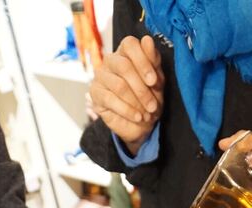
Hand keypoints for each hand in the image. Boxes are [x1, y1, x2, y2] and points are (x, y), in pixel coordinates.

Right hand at [90, 35, 163, 154]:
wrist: (140, 123)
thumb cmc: (148, 98)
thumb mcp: (156, 82)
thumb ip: (153, 62)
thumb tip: (147, 40)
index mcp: (126, 52)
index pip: (130, 44)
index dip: (143, 62)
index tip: (154, 82)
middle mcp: (111, 60)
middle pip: (124, 66)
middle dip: (142, 89)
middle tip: (153, 106)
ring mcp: (101, 75)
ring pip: (119, 85)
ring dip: (136, 102)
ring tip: (147, 115)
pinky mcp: (95, 93)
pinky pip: (110, 100)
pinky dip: (127, 110)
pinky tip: (137, 117)